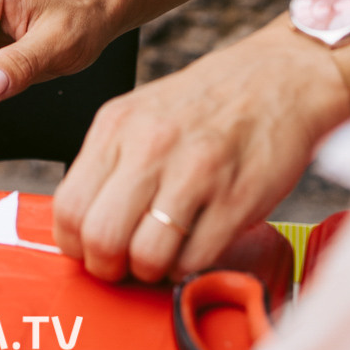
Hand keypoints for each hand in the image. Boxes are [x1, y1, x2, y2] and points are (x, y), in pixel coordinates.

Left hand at [52, 16, 349, 282]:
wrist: (282, 78)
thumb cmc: (212, 101)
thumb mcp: (143, 114)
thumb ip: (112, 162)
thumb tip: (86, 222)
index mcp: (117, 125)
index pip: (68, 208)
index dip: (78, 244)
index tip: (95, 248)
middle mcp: (150, 146)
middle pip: (100, 238)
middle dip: (110, 267)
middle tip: (128, 262)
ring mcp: (194, 172)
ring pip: (145, 257)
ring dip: (153, 271)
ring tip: (166, 254)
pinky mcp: (236, 198)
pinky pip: (194, 260)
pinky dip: (191, 267)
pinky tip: (198, 244)